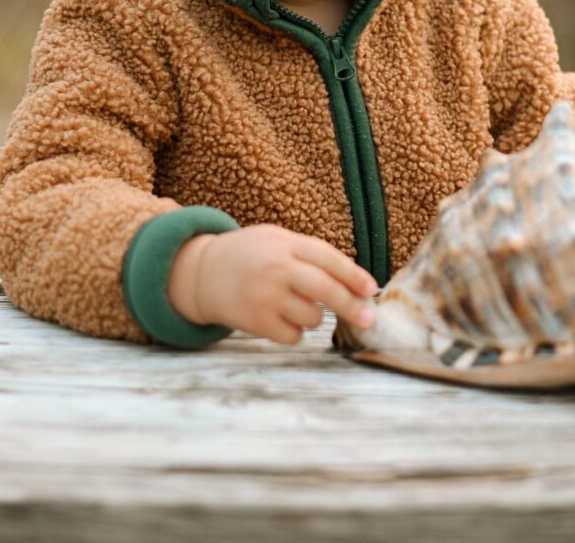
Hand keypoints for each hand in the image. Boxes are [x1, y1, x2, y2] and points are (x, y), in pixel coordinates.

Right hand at [167, 225, 377, 344]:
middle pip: (326, 290)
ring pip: (312, 317)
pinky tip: (277, 316)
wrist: (202, 273)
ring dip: (313, 316)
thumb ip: (310, 255)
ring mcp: (265, 297)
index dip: (354, 275)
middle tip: (369, 320)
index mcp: (285, 244)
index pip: (328, 259)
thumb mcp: (277, 240)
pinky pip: (293, 335)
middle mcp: (277, 269)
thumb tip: (355, 283)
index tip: (372, 290)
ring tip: (292, 303)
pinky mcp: (256, 322)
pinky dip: (293, 330)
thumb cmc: (250, 255)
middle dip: (352, 307)